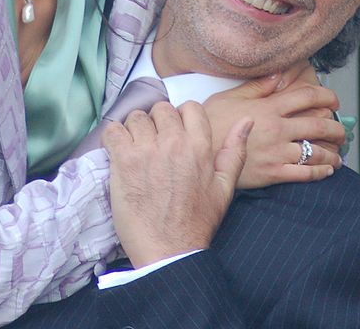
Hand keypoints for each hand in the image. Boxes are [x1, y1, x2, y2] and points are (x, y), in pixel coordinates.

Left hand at [103, 100, 251, 267]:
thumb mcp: (225, 188)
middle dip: (156, 122)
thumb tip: (246, 121)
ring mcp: (147, 150)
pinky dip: (113, 137)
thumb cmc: (197, 223)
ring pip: (136, 117)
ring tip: (136, 150)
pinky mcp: (123, 160)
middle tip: (153, 144)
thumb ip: (235, 151)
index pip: (189, 107)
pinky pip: (113, 130)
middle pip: (160, 109)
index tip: (174, 133)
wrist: (169, 252)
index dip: (180, 117)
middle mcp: (174, 143)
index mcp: (200, 147)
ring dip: (134, 130)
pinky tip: (118, 152)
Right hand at [203, 71, 343, 188]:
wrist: (198, 152)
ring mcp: (277, 152)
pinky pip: (306, 174)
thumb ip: (257, 86)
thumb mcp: (230, 97)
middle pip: (319, 124)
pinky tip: (327, 170)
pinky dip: (321, 172)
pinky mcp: (273, 173)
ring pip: (317, 151)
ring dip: (333, 153)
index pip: (307, 96)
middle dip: (336, 127)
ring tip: (338, 155)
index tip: (334, 99)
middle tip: (341, 130)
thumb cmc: (211, 122)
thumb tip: (278, 73)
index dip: (326, 95)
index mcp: (268, 107)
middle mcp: (277, 129)